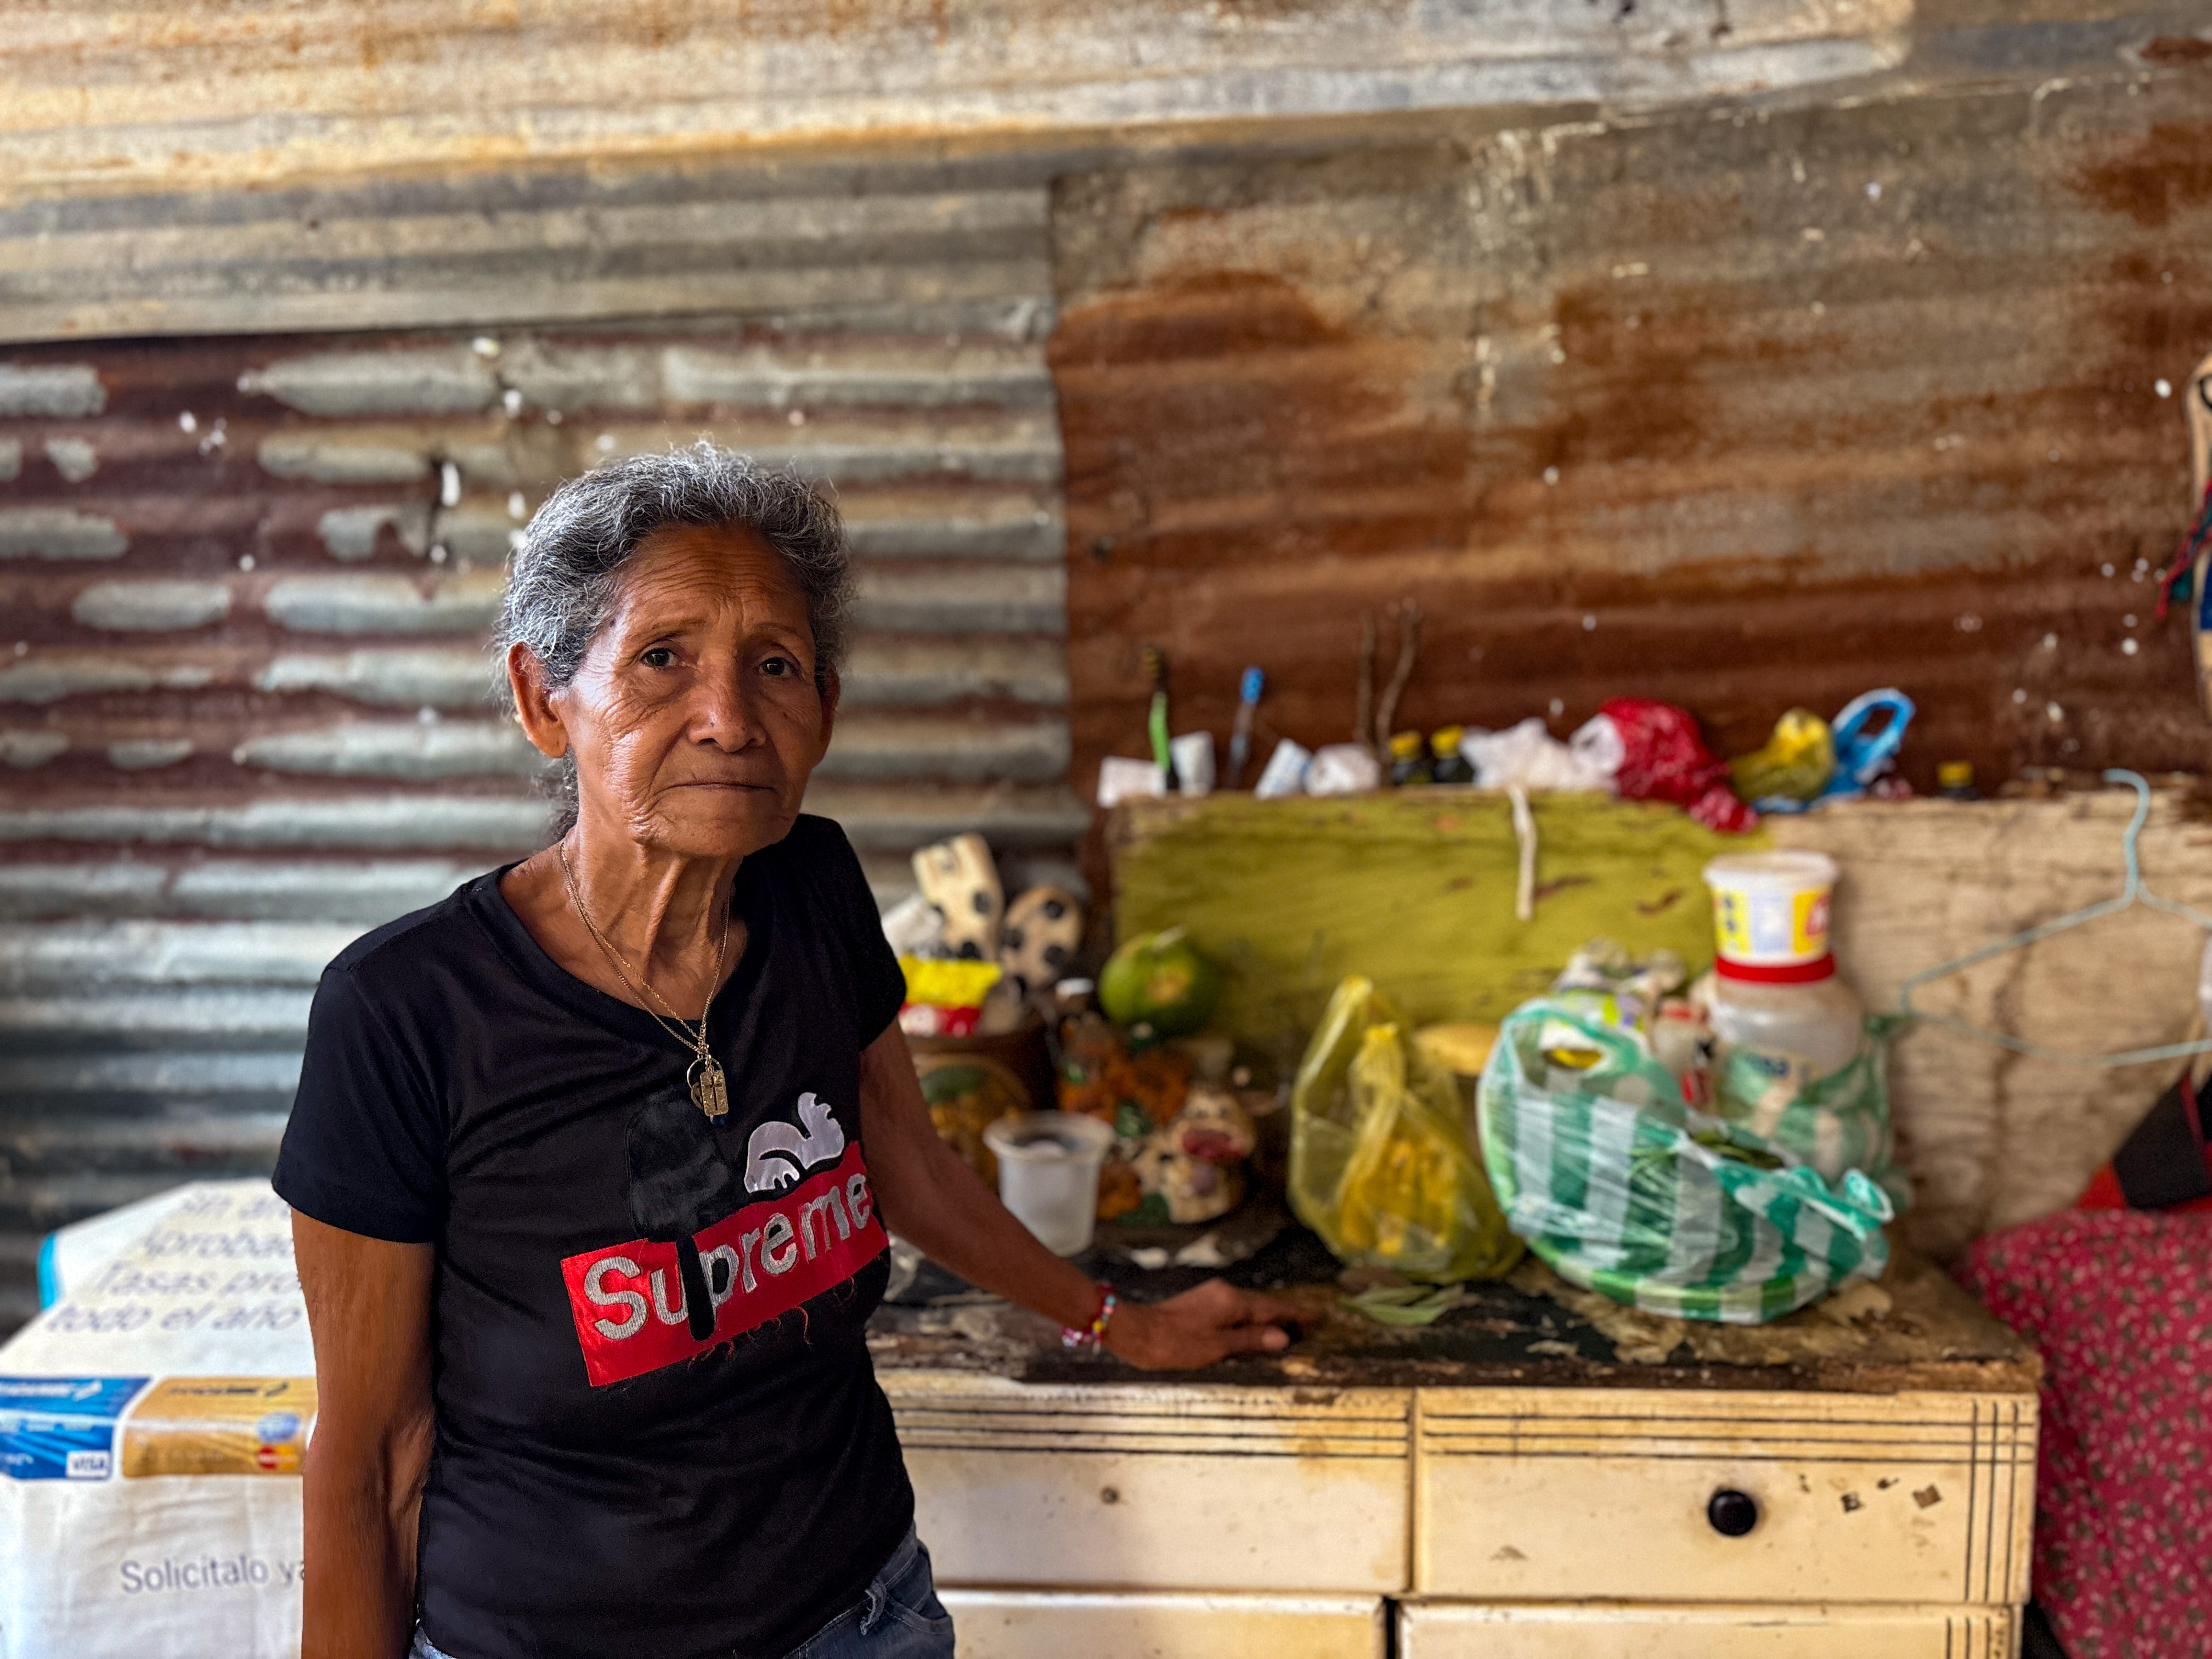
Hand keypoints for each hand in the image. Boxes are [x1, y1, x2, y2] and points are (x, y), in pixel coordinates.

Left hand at [1102, 1279, 1302, 1370]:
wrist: (1136, 1332)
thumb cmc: (1175, 1343)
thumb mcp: (1217, 1346)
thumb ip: (1250, 1340)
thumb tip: (1282, 1336)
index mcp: (1232, 1301)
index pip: (1273, 1307)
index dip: (1296, 1314)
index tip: (1317, 1317)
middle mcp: (1224, 1292)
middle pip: (1262, 1305)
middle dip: (1285, 1315)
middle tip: (1309, 1326)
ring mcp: (1211, 1296)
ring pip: (1248, 1308)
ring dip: (1267, 1318)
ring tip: (1287, 1330)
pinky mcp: (1201, 1304)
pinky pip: (1234, 1311)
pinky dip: (1249, 1320)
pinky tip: (1252, 1331)